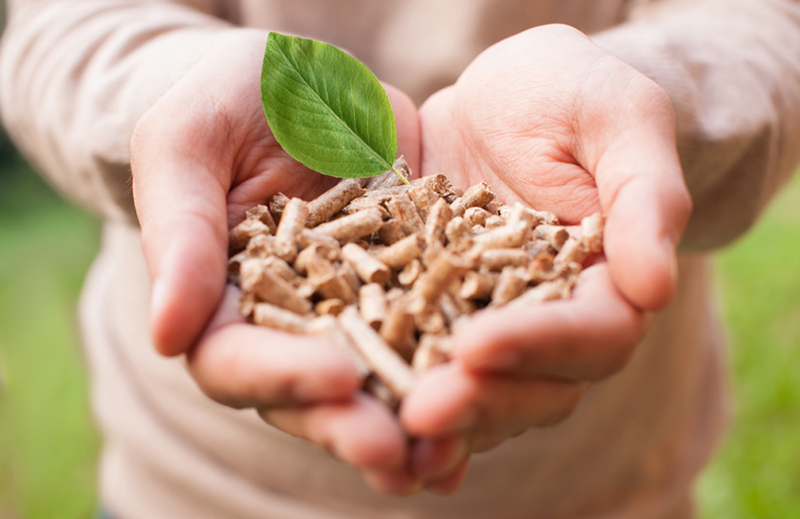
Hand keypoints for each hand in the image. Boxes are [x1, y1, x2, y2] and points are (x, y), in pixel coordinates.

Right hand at [130, 30, 422, 494]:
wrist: (310, 81)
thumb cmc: (232, 99)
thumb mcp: (192, 140)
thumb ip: (181, 230)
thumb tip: (167, 335)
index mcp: (226, 298)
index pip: (235, 359)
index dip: (281, 378)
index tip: (335, 380)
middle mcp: (293, 323)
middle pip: (313, 394)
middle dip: (352, 424)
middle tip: (396, 452)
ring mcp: (360, 312)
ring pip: (381, 382)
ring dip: (414, 423)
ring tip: (449, 455)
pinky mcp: (417, 289)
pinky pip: (439, 338)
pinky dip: (463, 375)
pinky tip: (497, 401)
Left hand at [400, 24, 692, 488]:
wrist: (501, 96)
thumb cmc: (571, 93)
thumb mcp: (618, 117)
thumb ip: (646, 196)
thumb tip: (655, 288)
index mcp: (607, 282)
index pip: (591, 334)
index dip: (537, 346)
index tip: (477, 347)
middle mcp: (550, 321)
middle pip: (531, 385)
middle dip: (477, 401)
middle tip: (421, 413)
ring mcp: (489, 325)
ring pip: (475, 392)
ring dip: (435, 420)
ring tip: (385, 435)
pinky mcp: (433, 314)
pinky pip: (419, 363)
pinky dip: (396, 398)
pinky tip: (357, 425)